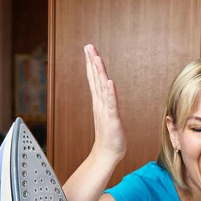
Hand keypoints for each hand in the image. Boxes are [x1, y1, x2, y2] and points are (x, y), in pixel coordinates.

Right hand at [85, 44, 125, 162]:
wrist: (108, 154)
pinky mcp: (113, 119)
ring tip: (96, 58)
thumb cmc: (109, 136)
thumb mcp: (107, 115)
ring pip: (102, 88)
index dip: (91, 64)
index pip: (94, 79)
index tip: (88, 50)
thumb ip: (106, 103)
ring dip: (99, 72)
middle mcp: (101, 104)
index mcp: (100, 102)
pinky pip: (112, 104)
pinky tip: (109, 82)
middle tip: (88, 46)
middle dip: (92, 62)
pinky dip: (110, 93)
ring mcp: (106, 111)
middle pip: (95, 79)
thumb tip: (105, 92)